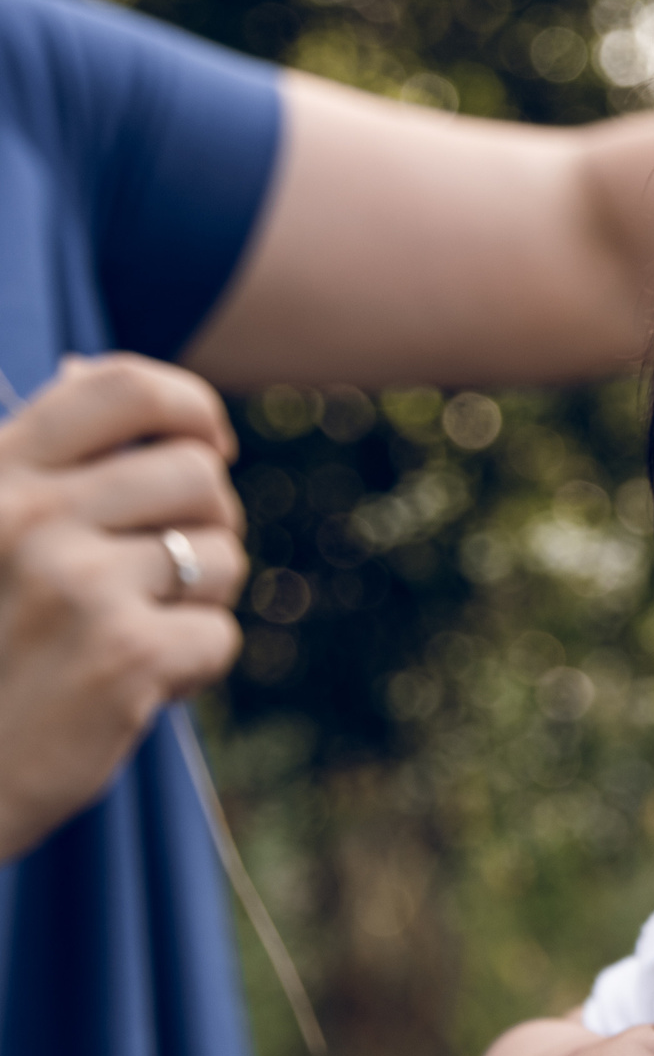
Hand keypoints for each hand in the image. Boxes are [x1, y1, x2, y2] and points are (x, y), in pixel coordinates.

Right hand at [0, 354, 247, 861]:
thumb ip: (32, 462)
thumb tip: (86, 366)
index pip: (123, 387)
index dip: (193, 409)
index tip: (210, 446)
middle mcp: (28, 516)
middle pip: (199, 475)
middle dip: (209, 524)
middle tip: (170, 573)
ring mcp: (75, 585)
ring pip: (223, 555)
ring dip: (202, 599)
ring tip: (136, 634)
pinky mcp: (123, 657)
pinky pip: (220, 636)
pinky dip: (193, 668)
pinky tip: (136, 689)